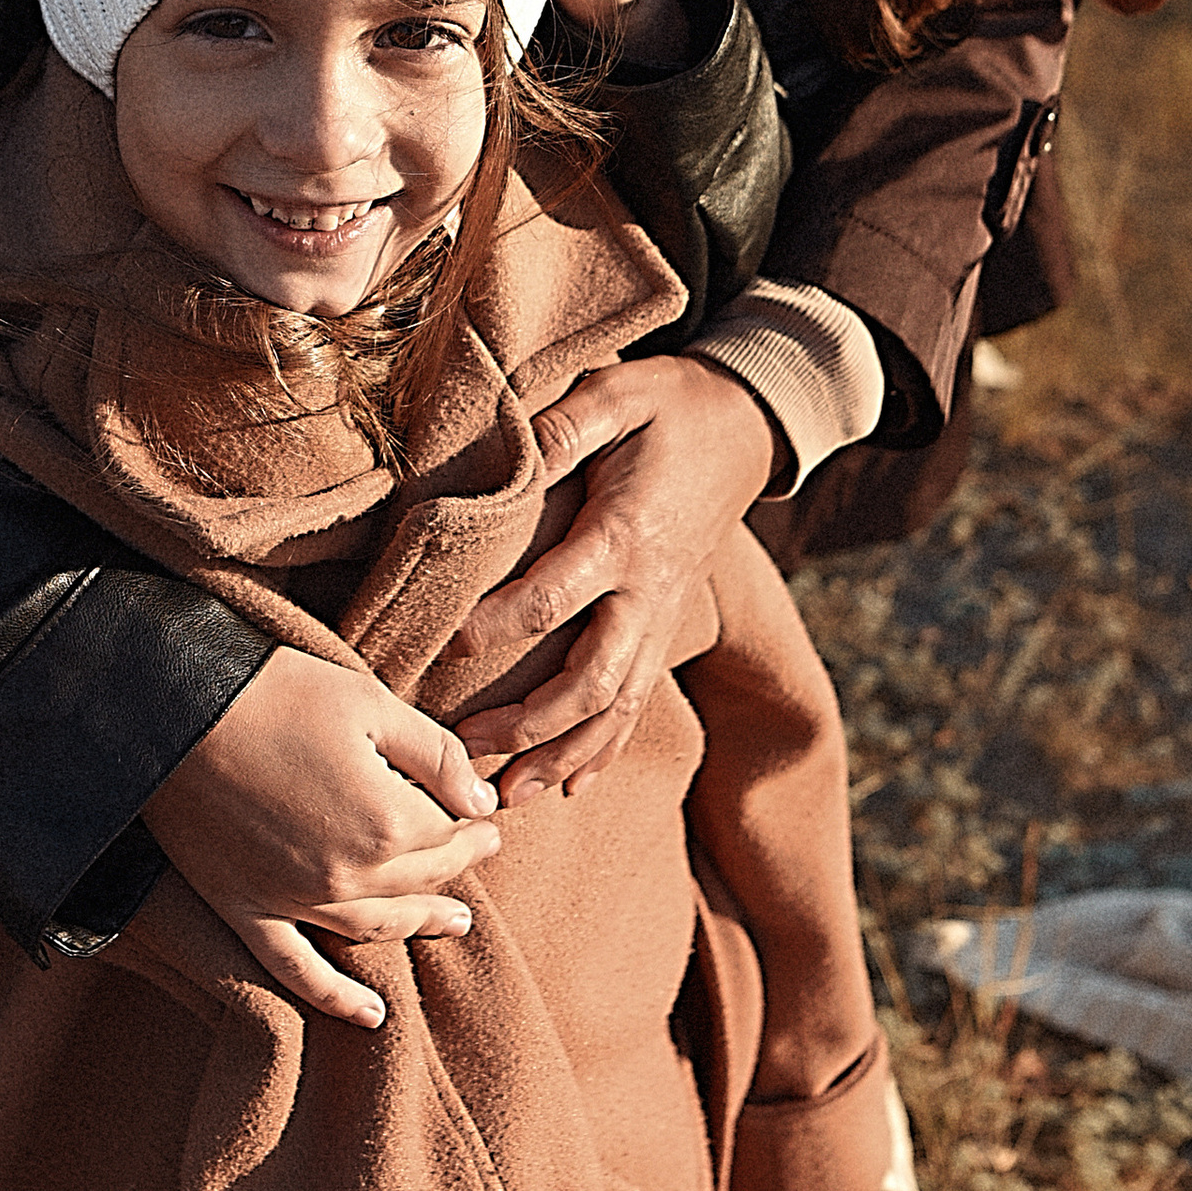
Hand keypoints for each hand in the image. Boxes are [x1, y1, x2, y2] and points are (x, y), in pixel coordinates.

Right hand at [147, 645, 501, 1028]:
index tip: (485, 816)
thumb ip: (437, 756)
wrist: (172, 710)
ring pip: (374, 928)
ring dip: (418, 926)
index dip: (472, 825)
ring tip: (452, 924)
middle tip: (479, 855)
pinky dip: (335, 998)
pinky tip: (371, 1017)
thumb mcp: (370, 703)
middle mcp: (345, 875)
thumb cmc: (274, 692)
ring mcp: (292, 901)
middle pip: (418, 882)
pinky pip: (296, 970)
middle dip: (455, 868)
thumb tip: (481, 799)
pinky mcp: (245, 910)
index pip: (449, 837)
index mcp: (385, 822)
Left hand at [446, 356, 776, 794]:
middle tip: (467, 748)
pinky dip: (604, 748)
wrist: (744, 425)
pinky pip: (638, 700)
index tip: (447, 646)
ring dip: (563, 755)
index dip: (499, 625)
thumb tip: (509, 464)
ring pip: (617, 706)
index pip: (556, 598)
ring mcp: (661, 616)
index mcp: (625, 536)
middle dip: (531, 724)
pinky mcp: (666, 625)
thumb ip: (562, 428)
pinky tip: (568, 786)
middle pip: (592, 679)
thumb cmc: (669, 406)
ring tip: (508, 794)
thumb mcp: (617, 396)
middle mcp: (647, 592)